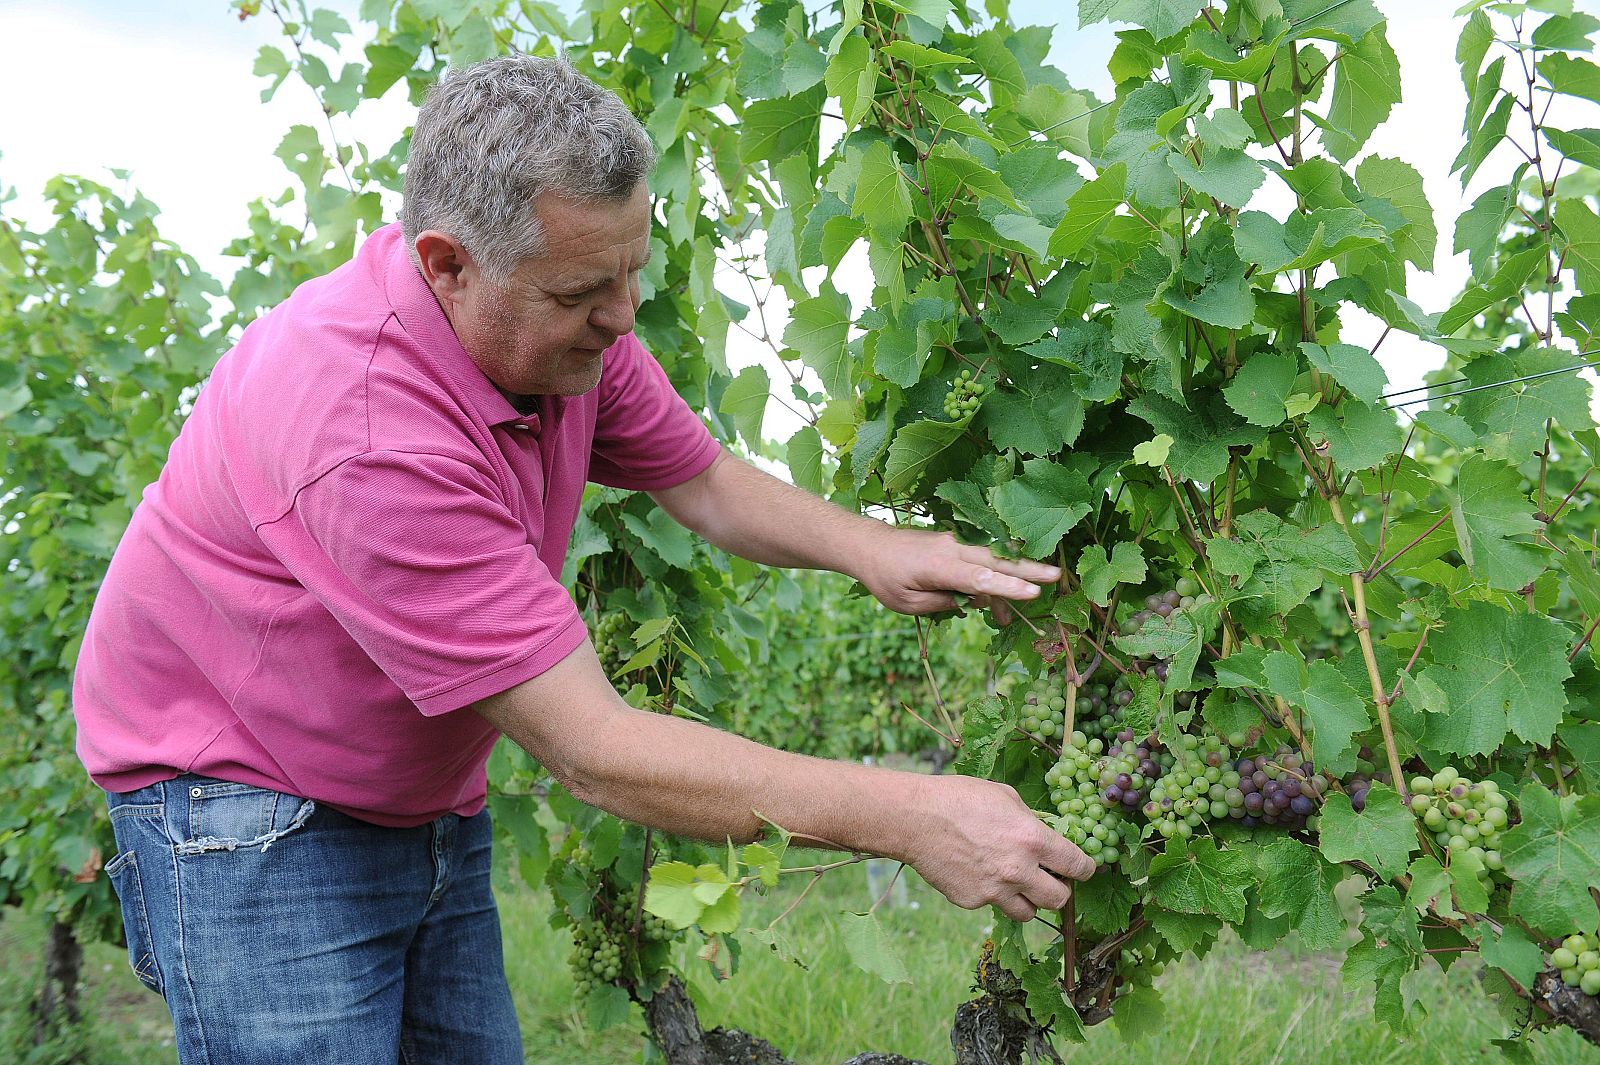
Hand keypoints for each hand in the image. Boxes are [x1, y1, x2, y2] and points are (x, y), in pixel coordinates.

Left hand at [855, 528, 1060, 617]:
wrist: (870, 546)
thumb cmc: (885, 577)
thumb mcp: (907, 603)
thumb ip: (941, 603)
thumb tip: (972, 602)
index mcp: (938, 566)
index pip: (979, 579)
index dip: (1007, 588)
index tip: (1032, 594)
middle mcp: (952, 550)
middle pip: (996, 561)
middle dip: (1028, 570)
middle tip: (1056, 576)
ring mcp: (955, 544)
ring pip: (992, 560)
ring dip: (1013, 578)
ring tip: (1023, 605)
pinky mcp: (955, 544)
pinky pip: (980, 560)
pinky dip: (993, 576)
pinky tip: (994, 601)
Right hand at [893, 774, 1093, 922]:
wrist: (916, 819)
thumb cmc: (960, 798)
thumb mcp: (1005, 796)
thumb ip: (1030, 820)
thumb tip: (1043, 832)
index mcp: (1033, 840)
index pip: (1077, 866)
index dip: (1086, 869)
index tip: (1084, 869)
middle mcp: (1019, 871)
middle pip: (1059, 899)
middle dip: (1059, 890)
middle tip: (1050, 879)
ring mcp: (995, 891)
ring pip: (1029, 913)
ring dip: (1028, 900)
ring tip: (1015, 882)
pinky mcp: (973, 901)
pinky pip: (993, 905)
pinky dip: (992, 894)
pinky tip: (978, 873)